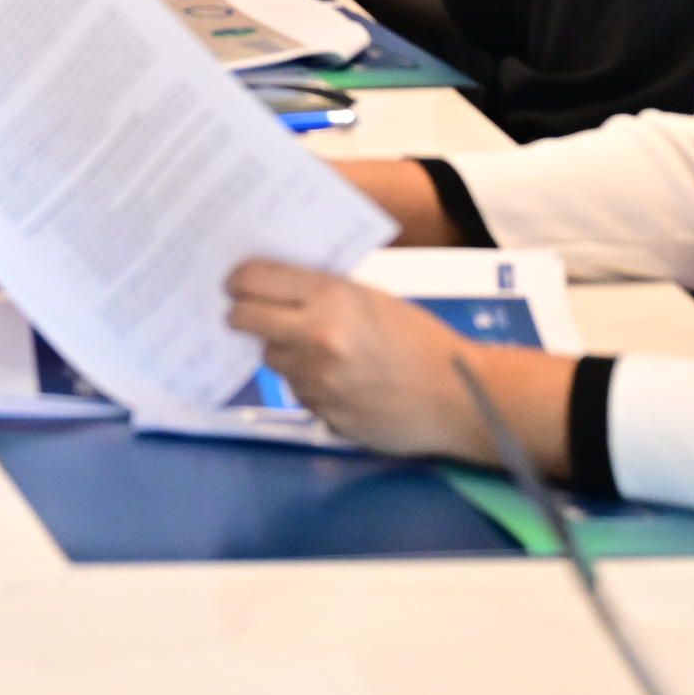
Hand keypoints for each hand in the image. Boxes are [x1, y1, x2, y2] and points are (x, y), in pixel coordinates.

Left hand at [228, 259, 565, 470]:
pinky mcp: (323, 414)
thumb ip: (324, 293)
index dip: (238, 279)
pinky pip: (299, 392)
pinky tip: (340, 381)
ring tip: (316, 350)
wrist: (460, 397)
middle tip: (245, 312)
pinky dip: (309, 384)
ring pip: (271, 359)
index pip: (255, 279)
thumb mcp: (372, 298)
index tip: (234, 283)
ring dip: (283, 352)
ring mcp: (317, 380)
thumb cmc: (421, 339)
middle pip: (244, 320)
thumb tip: (275, 287)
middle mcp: (315, 337)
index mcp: (331, 297)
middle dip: (241, 314)